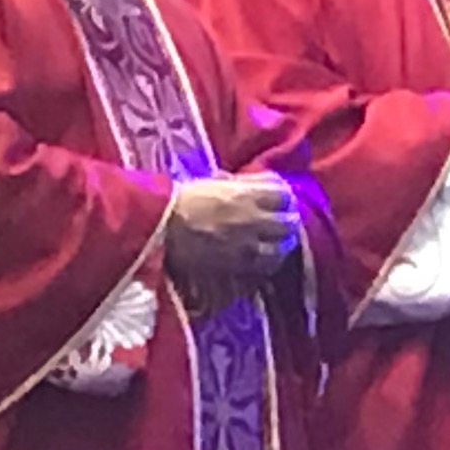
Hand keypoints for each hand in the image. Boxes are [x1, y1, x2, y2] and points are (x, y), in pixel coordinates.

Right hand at [160, 174, 298, 296]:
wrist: (159, 229)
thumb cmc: (179, 201)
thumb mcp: (209, 182)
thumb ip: (233, 184)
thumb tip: (244, 184)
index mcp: (247, 193)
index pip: (283, 192)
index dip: (282, 195)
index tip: (278, 198)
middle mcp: (254, 219)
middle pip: (289, 221)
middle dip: (287, 221)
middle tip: (282, 222)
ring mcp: (249, 245)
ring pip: (282, 247)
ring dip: (281, 244)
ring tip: (276, 243)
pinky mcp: (240, 266)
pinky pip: (265, 267)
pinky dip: (268, 263)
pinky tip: (262, 260)